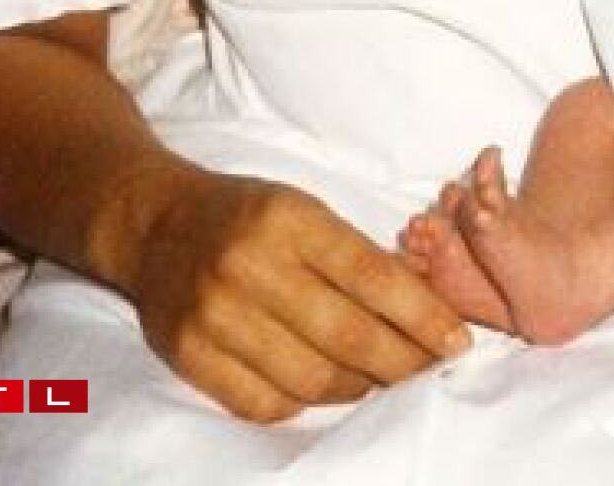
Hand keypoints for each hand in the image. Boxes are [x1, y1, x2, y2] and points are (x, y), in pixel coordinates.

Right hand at [111, 164, 469, 421]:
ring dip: (361, 389)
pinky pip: (264, 403)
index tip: (458, 340)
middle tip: (435, 372)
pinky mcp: (188, 356)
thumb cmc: (246, 214)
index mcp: (288, 219)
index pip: (372, 276)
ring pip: (309, 378)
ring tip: (387, 382)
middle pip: (346, 335)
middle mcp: (250, 266)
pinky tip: (330, 390)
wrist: (155, 224)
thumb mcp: (304, 210)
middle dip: (403, 362)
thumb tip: (425, 305)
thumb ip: (356, 255)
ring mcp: (214, 316)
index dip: (423, 314)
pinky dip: (306, 403)